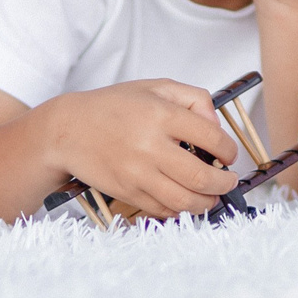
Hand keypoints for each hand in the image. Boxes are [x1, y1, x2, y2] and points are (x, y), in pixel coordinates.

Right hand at [45, 80, 241, 219]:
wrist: (68, 130)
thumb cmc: (113, 107)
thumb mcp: (155, 87)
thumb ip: (193, 98)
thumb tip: (216, 124)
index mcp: (161, 115)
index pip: (211, 138)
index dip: (228, 150)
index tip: (229, 155)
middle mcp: (150, 146)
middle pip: (202, 177)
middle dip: (225, 183)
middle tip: (229, 181)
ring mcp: (137, 173)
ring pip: (185, 200)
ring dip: (207, 202)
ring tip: (212, 196)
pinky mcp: (127, 191)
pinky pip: (163, 209)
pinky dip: (180, 210)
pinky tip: (185, 201)